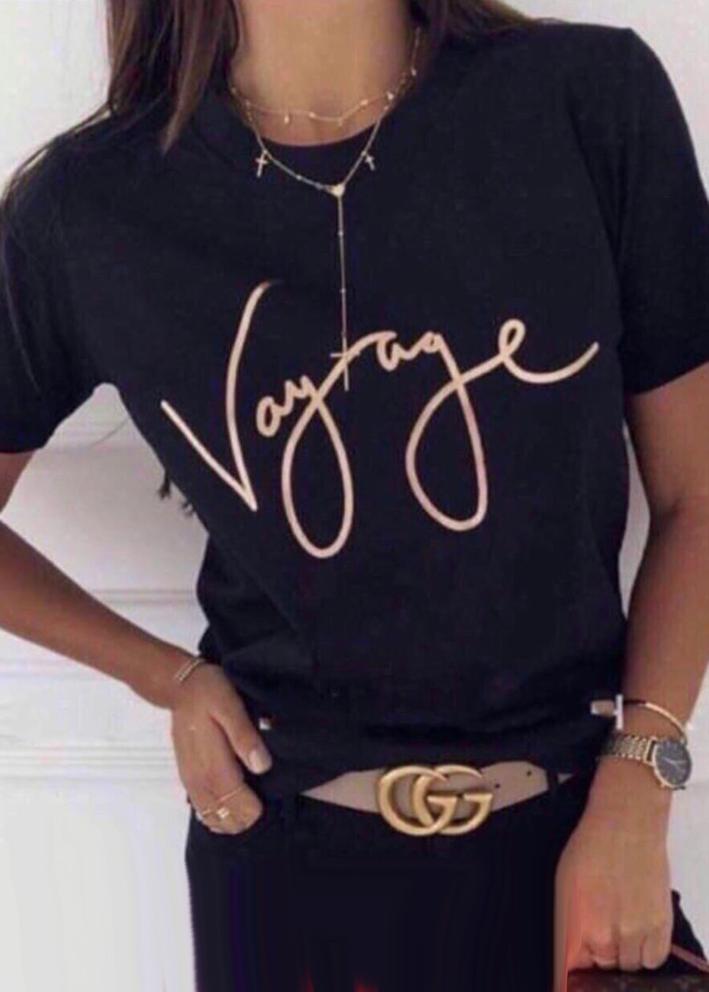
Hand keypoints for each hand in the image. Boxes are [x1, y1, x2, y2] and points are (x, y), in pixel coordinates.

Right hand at [170, 661, 272, 833]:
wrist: (180, 687)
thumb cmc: (208, 693)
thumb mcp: (231, 706)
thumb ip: (245, 737)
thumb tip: (262, 766)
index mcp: (213, 765)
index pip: (237, 805)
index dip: (254, 810)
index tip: (268, 801)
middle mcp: (199, 778)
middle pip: (224, 816)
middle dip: (244, 817)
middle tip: (262, 802)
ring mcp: (191, 779)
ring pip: (211, 815)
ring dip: (230, 818)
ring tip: (248, 807)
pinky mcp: (188, 776)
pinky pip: (200, 807)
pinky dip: (215, 813)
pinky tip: (228, 807)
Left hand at [553, 758, 673, 990]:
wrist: (626, 821)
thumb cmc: (591, 845)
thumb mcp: (565, 884)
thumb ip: (569, 922)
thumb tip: (573, 952)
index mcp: (578, 923)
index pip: (573, 968)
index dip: (574, 969)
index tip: (575, 967)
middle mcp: (607, 934)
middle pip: (603, 970)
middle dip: (598, 959)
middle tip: (598, 938)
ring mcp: (636, 931)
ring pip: (629, 967)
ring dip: (622, 956)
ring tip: (618, 931)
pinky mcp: (661, 925)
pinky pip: (653, 959)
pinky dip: (645, 953)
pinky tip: (637, 934)